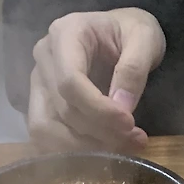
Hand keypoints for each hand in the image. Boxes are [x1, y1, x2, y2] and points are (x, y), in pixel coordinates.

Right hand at [28, 8, 166, 152]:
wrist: (122, 34)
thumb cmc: (131, 31)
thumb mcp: (145, 39)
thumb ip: (134, 68)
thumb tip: (121, 108)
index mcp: (65, 34)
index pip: (70, 82)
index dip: (98, 109)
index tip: (128, 123)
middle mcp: (44, 59)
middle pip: (63, 110)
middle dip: (100, 132)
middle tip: (135, 139)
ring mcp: (39, 84)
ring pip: (47, 130)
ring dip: (85, 148)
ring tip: (122, 147)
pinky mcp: (43, 106)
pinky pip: (47, 139)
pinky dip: (74, 152)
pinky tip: (104, 151)